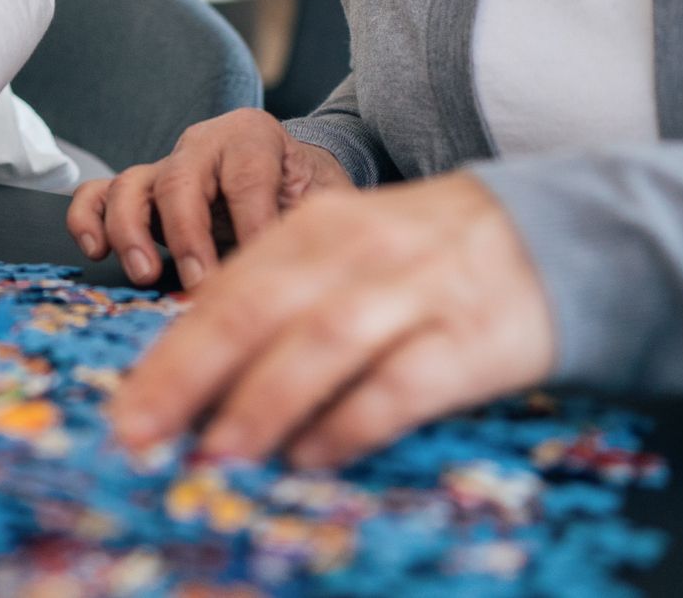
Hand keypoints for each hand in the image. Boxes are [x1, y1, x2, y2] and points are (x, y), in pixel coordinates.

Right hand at [65, 108, 350, 288]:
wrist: (290, 184)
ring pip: (130, 185)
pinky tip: (94, 250)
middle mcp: (202, 144)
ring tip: (145, 274)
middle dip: (187, 234)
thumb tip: (314, 270)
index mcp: (253, 137)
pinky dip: (88, 218)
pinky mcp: (139, 192)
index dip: (250, 224)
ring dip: (131, 231)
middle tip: (199, 283)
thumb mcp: (329, 204)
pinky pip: (98, 194)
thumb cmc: (308, 197)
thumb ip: (321, 228)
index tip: (259, 272)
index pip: (247, 177)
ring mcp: (165, 167)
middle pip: (180, 179)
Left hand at [107, 173, 554, 467]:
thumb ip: (277, 297)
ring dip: (264, 399)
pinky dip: (351, 420)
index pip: (224, 291)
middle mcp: (356, 251)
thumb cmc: (423, 256)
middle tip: (144, 432)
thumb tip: (191, 374)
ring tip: (218, 450)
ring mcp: (415, 290)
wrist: (555, 232)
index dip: (169, 352)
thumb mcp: (344, 251)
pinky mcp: (471, 337)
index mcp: (313, 227)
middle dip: (189, 374)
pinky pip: (400, 382)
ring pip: (322, 341)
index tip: (127, 407)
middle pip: (255, 309)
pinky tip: (312, 454)